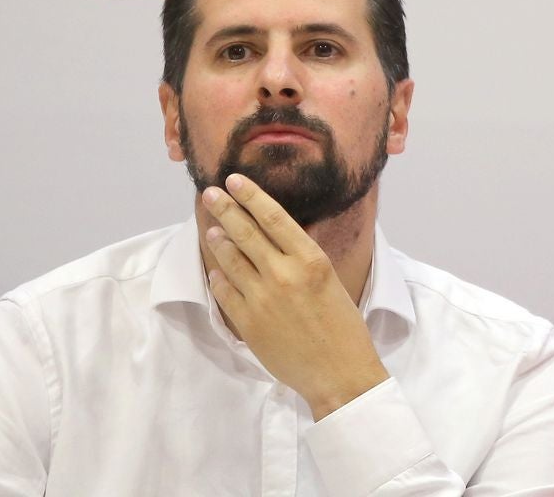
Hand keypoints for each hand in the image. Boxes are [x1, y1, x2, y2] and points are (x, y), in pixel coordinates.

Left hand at [201, 173, 389, 420]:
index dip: (251, 195)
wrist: (339, 373)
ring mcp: (262, 298)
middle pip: (246, 231)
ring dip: (219, 240)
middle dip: (225, 208)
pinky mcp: (247, 322)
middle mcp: (284, 274)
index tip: (235, 180)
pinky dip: (219, 277)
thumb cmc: (343, 328)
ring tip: (212, 228)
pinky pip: (224, 291)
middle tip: (211, 193)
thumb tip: (276, 240)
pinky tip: (217, 270)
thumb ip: (302, 260)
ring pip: (230, 259)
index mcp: (311, 260)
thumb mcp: (331, 281)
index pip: (273, 217)